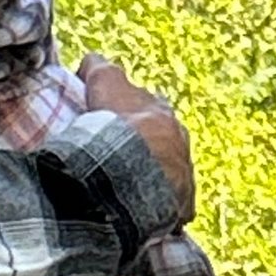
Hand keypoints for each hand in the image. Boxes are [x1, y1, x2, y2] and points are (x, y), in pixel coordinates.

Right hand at [78, 53, 193, 224]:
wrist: (131, 172)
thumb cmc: (118, 127)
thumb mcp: (106, 85)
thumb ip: (100, 69)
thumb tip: (91, 61)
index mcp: (163, 113)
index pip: (149, 108)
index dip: (130, 114)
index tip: (114, 122)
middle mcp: (180, 141)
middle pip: (164, 141)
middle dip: (147, 146)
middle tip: (120, 156)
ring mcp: (184, 175)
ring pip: (169, 174)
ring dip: (152, 178)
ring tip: (127, 188)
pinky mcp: (182, 206)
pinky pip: (171, 207)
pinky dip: (158, 209)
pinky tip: (139, 214)